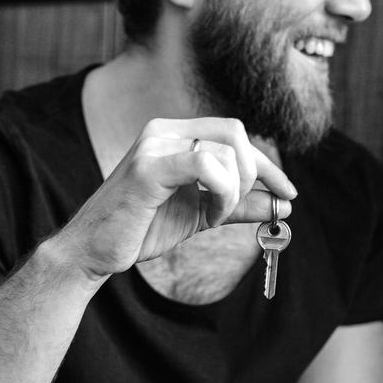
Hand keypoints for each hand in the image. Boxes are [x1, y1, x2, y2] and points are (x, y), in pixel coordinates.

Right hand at [58, 118, 294, 278]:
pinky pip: (205, 166)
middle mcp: (164, 131)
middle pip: (236, 133)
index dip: (267, 164)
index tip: (287, 194)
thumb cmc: (142, 229)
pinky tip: (209, 217)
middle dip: (253, 175)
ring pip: (225, 151)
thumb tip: (283, 206)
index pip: (234, 133)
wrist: (95, 252)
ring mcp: (154, 145)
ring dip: (233, 192)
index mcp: (174, 134)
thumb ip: (239, 206)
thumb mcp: (201, 215)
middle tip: (238, 209)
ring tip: (213, 218)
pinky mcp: (148, 168)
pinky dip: (221, 193)